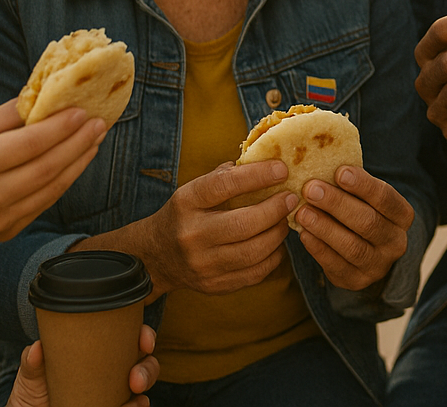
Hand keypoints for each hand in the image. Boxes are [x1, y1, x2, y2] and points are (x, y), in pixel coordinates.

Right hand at [0, 101, 105, 290]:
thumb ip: (8, 115)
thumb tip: (46, 95)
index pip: (30, 144)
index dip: (61, 127)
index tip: (82, 111)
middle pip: (48, 166)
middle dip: (79, 142)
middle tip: (100, 122)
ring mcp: (0, 218)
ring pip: (53, 187)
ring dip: (80, 161)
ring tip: (95, 139)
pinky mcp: (10, 231)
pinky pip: (46, 202)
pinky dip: (66, 179)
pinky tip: (78, 161)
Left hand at [8, 324, 159, 406]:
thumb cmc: (34, 392)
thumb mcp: (31, 375)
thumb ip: (33, 362)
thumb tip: (37, 348)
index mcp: (99, 352)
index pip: (129, 338)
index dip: (144, 336)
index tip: (143, 341)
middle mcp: (113, 371)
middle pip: (146, 363)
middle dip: (148, 369)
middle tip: (135, 379)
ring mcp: (116, 394)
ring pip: (144, 388)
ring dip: (145, 389)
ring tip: (134, 398)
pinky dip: (136, 406)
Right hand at [121, 160, 295, 297]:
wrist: (156, 257)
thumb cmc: (185, 214)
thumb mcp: (194, 190)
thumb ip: (226, 177)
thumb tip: (266, 161)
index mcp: (186, 203)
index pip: (224, 186)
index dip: (257, 176)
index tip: (282, 169)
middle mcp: (192, 235)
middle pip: (244, 223)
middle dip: (275, 209)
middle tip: (291, 198)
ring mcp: (203, 264)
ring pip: (254, 251)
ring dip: (278, 233)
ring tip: (285, 220)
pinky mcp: (215, 285)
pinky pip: (255, 272)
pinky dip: (273, 256)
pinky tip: (276, 243)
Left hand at [296, 166, 414, 289]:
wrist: (366, 250)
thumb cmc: (360, 210)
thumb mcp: (364, 197)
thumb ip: (350, 183)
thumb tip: (322, 159)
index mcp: (402, 215)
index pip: (386, 198)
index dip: (363, 185)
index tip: (339, 172)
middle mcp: (396, 242)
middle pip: (368, 222)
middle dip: (337, 204)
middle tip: (311, 189)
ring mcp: (378, 265)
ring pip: (353, 247)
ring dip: (325, 227)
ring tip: (302, 212)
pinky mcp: (357, 281)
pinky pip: (337, 266)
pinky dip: (318, 249)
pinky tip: (303, 234)